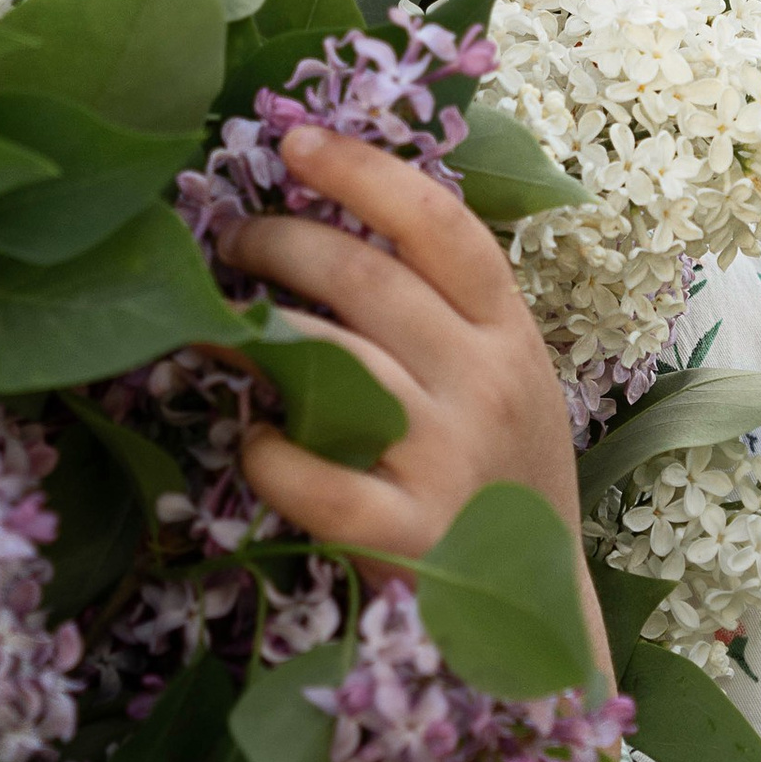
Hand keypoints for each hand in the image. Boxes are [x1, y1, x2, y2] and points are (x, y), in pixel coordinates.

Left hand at [220, 129, 600, 616]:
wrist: (542, 617)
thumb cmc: (502, 477)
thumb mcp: (504, 377)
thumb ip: (445, 310)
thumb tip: (336, 219)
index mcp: (509, 333)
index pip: (439, 223)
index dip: (362, 171)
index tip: (296, 144)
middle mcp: (484, 382)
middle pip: (364, 276)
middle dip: (279, 241)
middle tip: (231, 240)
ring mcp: (447, 457)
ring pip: (330, 360)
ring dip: (256, 331)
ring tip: (218, 326)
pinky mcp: (409, 534)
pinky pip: (317, 480)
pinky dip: (269, 454)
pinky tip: (255, 441)